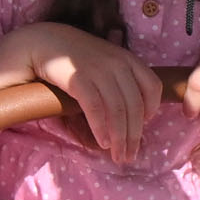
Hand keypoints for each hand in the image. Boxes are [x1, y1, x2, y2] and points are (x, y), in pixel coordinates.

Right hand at [26, 29, 166, 161]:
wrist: (47, 43)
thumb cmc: (80, 58)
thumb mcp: (108, 61)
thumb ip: (123, 80)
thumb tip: (136, 115)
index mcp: (128, 59)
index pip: (153, 86)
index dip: (152, 109)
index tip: (143, 125)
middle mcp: (117, 64)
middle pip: (135, 106)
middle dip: (134, 135)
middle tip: (130, 156)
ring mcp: (98, 71)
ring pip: (117, 111)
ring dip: (119, 138)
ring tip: (118, 156)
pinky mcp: (78, 79)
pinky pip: (95, 108)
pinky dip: (100, 128)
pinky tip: (103, 143)